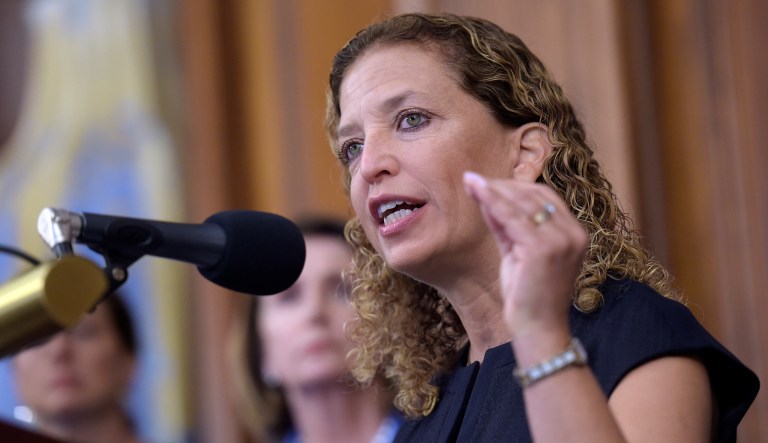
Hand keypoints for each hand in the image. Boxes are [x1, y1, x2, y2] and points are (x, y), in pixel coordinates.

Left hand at [463, 171, 587, 341]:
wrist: (538, 330)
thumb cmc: (528, 296)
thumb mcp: (518, 254)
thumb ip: (507, 227)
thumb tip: (489, 198)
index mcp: (574, 234)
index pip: (544, 198)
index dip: (515, 187)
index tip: (487, 183)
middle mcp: (573, 234)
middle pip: (534, 196)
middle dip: (501, 186)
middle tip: (473, 179)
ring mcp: (561, 240)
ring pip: (522, 203)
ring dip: (493, 190)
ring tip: (470, 182)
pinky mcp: (543, 248)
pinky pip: (512, 217)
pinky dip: (493, 202)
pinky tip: (477, 194)